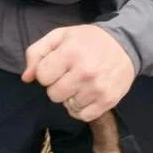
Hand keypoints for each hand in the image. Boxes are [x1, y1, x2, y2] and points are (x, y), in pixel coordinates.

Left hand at [22, 25, 136, 121]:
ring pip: (68, 106)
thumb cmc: (88, 40)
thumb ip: (37, 53)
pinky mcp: (108, 101)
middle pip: (53, 94)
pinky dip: (82, 108)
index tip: (58, 66)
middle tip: (70, 75)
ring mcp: (97, 88)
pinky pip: (83, 116)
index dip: (47, 72)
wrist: (125, 45)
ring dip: (71, 97)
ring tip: (81, 83)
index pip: (42, 76)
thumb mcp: (61, 36)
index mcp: (70, 52)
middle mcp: (84, 72)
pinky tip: (87, 95)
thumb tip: (26, 78)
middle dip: (58, 85)